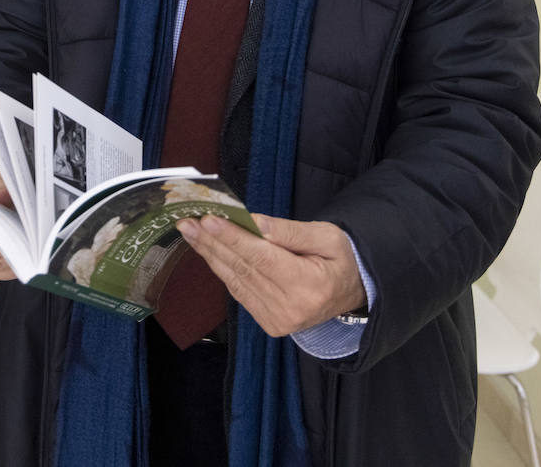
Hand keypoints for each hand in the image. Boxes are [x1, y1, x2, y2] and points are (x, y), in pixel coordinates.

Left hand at [175, 214, 367, 336]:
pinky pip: (239, 291)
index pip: (262, 258)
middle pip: (243, 269)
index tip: (208, 219)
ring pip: (235, 280)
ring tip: (190, 231)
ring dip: (210, 254)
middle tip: (187, 220)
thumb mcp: (326, 236)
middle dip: (212, 242)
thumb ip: (289, 231)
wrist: (353, 291)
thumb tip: (254, 222)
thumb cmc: (341, 258)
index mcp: (310, 285)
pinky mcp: (269, 323)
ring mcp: (278, 320)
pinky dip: (222, 268)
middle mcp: (291, 308)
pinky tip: (207, 249)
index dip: (233, 238)